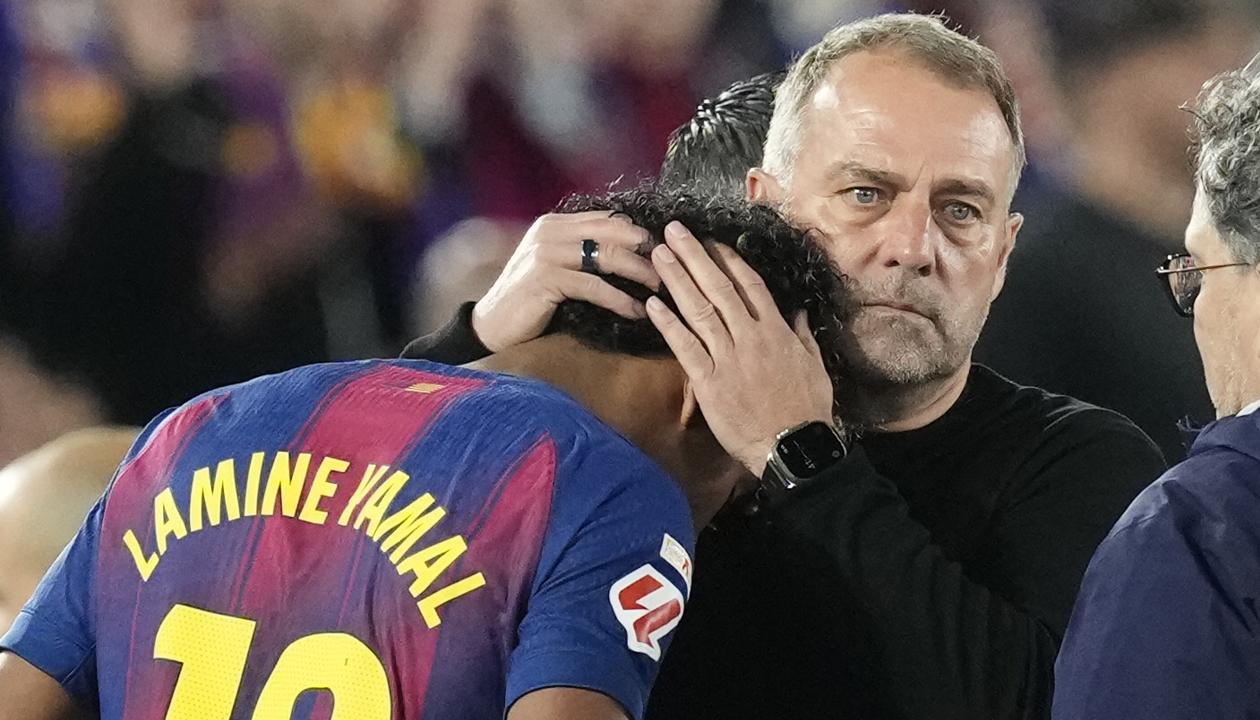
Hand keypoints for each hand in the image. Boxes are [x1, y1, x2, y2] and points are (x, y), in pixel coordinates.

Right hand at [472, 212, 658, 350]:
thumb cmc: (529, 300)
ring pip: (607, 255)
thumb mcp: (556, 267)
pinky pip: (594, 286)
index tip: (663, 250)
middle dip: (645, 249)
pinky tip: (637, 312)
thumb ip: (581, 252)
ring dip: (639, 272)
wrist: (491, 325)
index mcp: (555, 224)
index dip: (638, 232)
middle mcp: (551, 232)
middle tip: (670, 268)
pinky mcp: (546, 279)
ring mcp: (547, 253)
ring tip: (660, 288)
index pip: (607, 219)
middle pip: (612, 232)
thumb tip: (626, 252)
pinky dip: (620, 300)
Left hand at [646, 221, 834, 476]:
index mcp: (776, 330)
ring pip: (698, 309)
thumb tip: (799, 311)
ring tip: (658, 254)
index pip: (749, 285)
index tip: (711, 240)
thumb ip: (804, 335)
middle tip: (672, 231)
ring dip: (676, 279)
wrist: (792, 444)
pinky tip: (652, 304)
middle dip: (694, 256)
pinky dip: (668, 324)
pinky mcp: (709, 381)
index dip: (728, 260)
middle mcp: (750, 336)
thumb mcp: (815, 365)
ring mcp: (728, 357)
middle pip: (718, 288)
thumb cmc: (807, 407)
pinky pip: (685, 347)